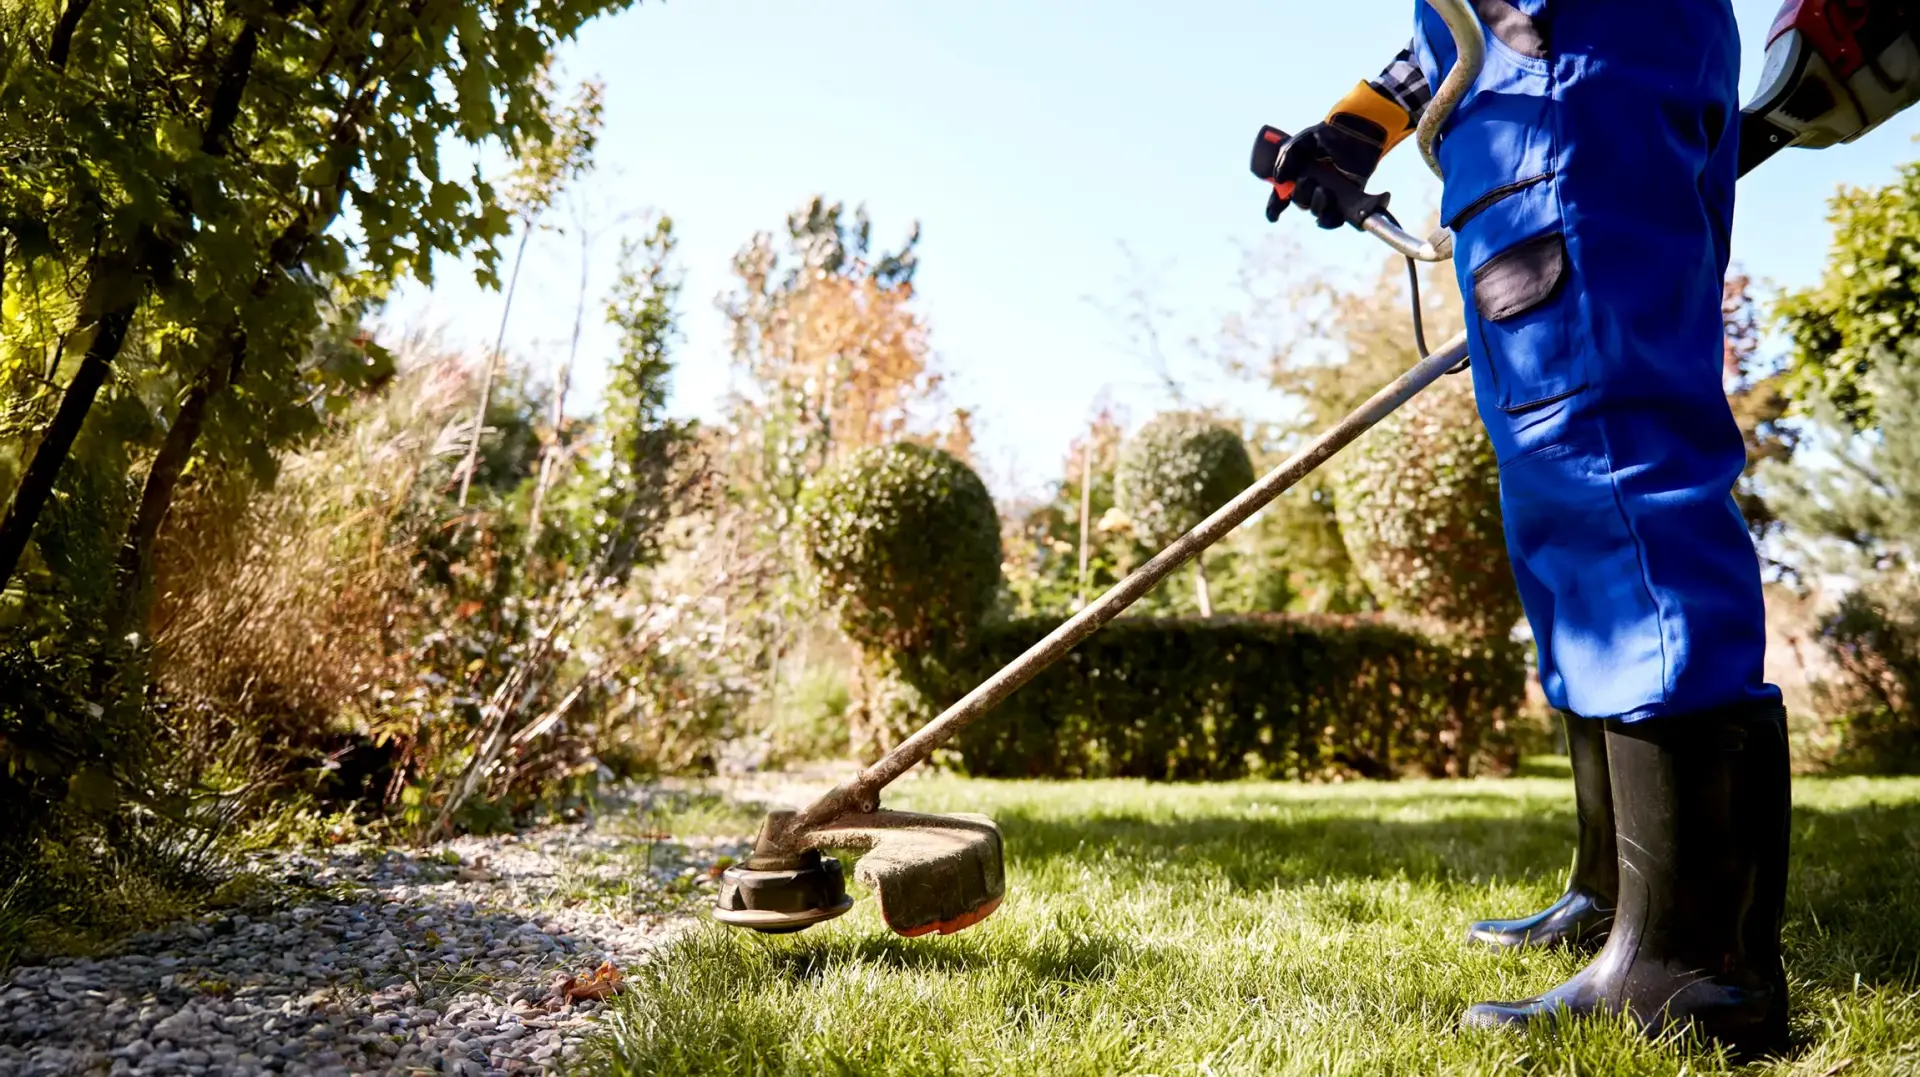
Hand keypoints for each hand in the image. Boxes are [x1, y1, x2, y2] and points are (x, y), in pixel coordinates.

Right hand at [1251, 113, 1390, 228]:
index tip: (1274, 216)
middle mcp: (1311, 186)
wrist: (1354, 133)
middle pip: (1300, 202)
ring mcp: (1328, 193)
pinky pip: (1334, 218)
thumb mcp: (1300, 142)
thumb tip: (1279, 180)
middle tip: (1308, 180)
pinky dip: (1330, 220)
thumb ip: (1286, 158)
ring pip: (1316, 210)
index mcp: (1297, 174)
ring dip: (1316, 204)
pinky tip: (1331, 213)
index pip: (1282, 195)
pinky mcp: (1346, 199)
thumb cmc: (1327, 135)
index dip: (1275, 207)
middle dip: (1301, 195)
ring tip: (1324, 190)